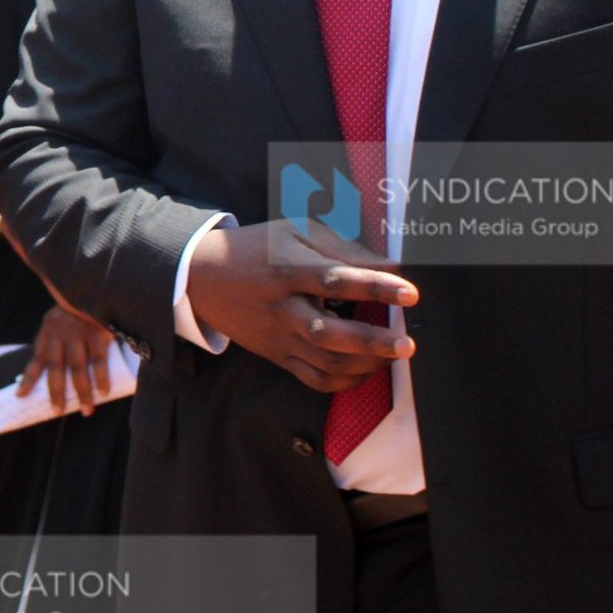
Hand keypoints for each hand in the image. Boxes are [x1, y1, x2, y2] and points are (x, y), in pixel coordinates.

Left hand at [19, 305, 116, 414]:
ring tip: (87, 410)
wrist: (94, 284)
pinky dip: (101, 378)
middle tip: (58, 412)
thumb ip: (55, 343)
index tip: (20, 396)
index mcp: (48, 333)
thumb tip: (54, 377)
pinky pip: (99, 360)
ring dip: (82, 392)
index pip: (36, 360)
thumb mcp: (58, 322)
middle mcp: (60, 334)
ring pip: (78, 369)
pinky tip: (103, 392)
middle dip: (57, 393)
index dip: (28, 379)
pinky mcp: (98, 333)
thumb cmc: (75, 311)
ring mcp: (79, 333)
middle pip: (57, 369)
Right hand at [182, 220, 414, 394]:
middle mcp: (283, 308)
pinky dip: (345, 381)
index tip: (410, 292)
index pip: (336, 279)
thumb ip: (340, 248)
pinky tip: (367, 369)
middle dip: (373, 342)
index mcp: (288, 269)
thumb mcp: (295, 232)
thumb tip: (387, 265)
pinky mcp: (277, 356)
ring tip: (395, 354)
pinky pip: (314, 379)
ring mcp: (279, 337)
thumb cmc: (257, 248)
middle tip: (407, 342)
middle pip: (329, 333)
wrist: (202, 277)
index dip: (375, 286)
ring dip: (366, 364)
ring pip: (325, 362)